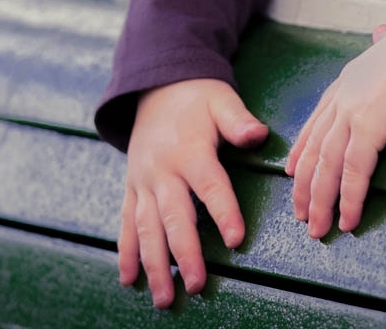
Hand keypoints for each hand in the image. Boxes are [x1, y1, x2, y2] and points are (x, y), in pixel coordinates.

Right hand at [117, 78, 267, 307]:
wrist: (155, 87)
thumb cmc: (197, 98)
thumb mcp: (221, 99)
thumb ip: (238, 120)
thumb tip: (258, 134)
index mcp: (189, 151)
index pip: (210, 186)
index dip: (223, 212)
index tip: (236, 240)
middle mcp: (162, 171)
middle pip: (174, 217)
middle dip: (185, 254)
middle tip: (198, 285)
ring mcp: (143, 182)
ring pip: (146, 229)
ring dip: (154, 265)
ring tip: (165, 298)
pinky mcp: (132, 189)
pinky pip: (127, 224)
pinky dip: (127, 253)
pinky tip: (129, 281)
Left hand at [286, 17, 385, 237]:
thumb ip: (384, 44)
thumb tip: (381, 33)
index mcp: (347, 81)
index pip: (315, 123)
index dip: (301, 151)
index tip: (290, 173)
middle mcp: (342, 96)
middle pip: (314, 149)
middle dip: (304, 186)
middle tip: (301, 214)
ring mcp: (352, 110)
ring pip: (327, 166)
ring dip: (320, 202)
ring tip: (318, 229)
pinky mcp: (370, 123)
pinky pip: (354, 170)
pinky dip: (350, 198)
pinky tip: (348, 220)